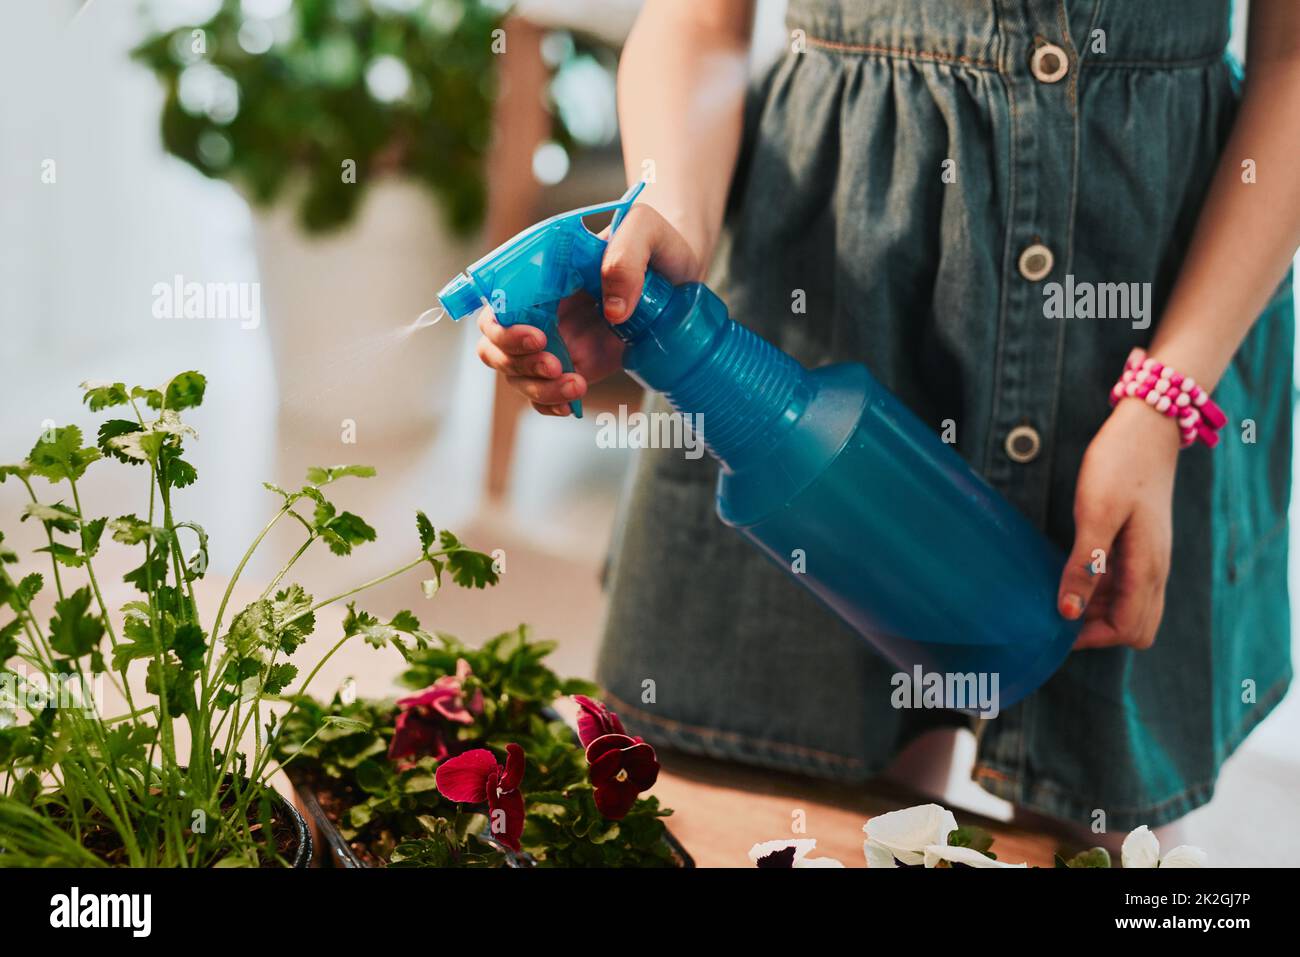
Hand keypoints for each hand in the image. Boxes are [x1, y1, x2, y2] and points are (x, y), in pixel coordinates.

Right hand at [474, 204, 701, 415]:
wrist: (681, 273)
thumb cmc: (657, 243)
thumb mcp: (646, 231)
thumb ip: (626, 258)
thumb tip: (614, 310)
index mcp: (542, 275)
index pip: (498, 303)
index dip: (504, 326)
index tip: (538, 336)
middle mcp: (540, 309)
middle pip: (494, 344)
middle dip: (515, 360)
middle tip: (555, 364)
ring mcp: (556, 340)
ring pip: (517, 373)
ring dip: (537, 386)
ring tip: (577, 386)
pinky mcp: (576, 364)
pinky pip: (545, 392)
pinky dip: (549, 403)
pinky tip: (571, 404)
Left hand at [1057, 399, 1180, 649]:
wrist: (1146, 428)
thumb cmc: (1120, 466)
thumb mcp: (1096, 515)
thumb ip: (1085, 566)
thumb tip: (1069, 613)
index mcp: (1147, 567)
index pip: (1128, 629)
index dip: (1092, 637)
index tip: (1054, 626)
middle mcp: (1156, 569)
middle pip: (1135, 627)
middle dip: (1098, 630)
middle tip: (1056, 613)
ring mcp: (1151, 557)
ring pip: (1132, 607)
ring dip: (1099, 611)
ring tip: (1058, 594)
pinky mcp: (1141, 544)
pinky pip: (1127, 584)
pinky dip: (1103, 590)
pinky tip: (1074, 573)